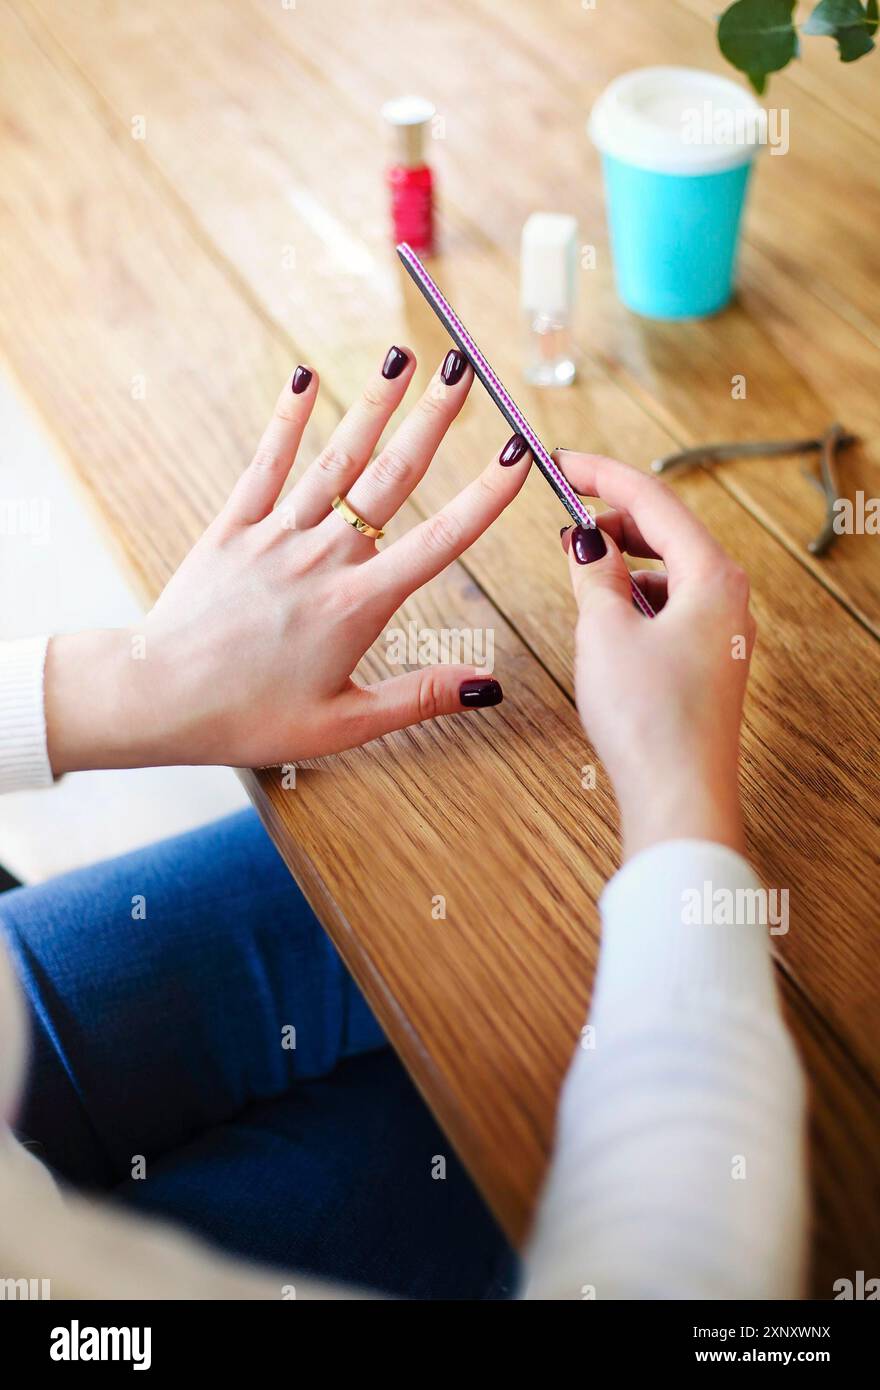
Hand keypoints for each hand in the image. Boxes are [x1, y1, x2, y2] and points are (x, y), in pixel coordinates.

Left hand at [45, 349, 531, 773]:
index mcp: (359, 603)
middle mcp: (323, 556)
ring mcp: (276, 535)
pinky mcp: (232, 527)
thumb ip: (418, 697)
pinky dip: (286, 419)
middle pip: (392, 476)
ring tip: (404, 354)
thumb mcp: (343, 725)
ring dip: (374, 404)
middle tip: (466, 369)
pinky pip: (265, 463)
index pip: (440, 540)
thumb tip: (488, 686)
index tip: (519, 454)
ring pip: (336, 458)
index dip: (486, 496)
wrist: (159, 697)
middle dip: (433, 419)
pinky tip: (304, 376)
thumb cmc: (249, 718)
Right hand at [555, 451, 755, 860]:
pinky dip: (633, 596)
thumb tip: (585, 543)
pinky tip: (603, 613)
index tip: (560, 460)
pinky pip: (669, 607)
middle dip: (613, 517)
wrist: (679, 797)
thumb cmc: (649, 719)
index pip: (653, 498)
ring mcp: (720, 633)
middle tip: (562, 516)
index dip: (601, 473)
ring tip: (578, 567)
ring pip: (667, 570)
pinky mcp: (705, 663)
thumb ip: (593, 574)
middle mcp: (727, 598)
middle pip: (667, 530)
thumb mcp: (605, 631)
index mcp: (713, 576)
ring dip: (622, 559)